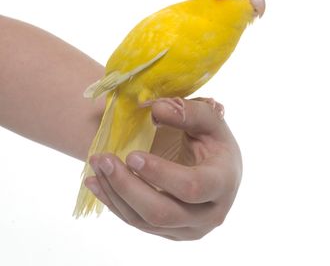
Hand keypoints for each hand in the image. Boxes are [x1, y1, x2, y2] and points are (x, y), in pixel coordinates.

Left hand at [85, 97, 241, 240]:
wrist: (217, 169)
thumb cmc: (215, 143)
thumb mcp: (211, 122)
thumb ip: (190, 112)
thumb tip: (156, 109)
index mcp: (222, 183)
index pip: (192, 186)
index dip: (160, 173)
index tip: (131, 155)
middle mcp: (209, 214)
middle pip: (162, 212)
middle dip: (126, 186)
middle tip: (102, 159)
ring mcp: (188, 228)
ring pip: (145, 222)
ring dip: (115, 194)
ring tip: (95, 166)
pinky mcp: (170, 231)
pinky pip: (138, 223)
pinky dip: (114, 203)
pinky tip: (97, 183)